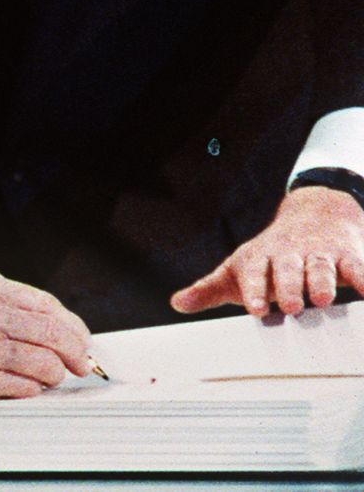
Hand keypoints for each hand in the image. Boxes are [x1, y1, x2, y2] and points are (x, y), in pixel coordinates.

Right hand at [0, 271, 93, 397]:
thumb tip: (49, 327)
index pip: (47, 304)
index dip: (71, 325)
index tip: (79, 341)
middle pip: (56, 333)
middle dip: (75, 354)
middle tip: (78, 366)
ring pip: (47, 364)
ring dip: (50, 376)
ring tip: (39, 380)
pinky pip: (26, 388)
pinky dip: (28, 392)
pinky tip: (15, 388)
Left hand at [170, 187, 363, 316]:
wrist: (313, 214)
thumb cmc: (270, 255)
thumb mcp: (238, 269)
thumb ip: (210, 288)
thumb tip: (177, 304)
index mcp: (259, 257)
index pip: (254, 272)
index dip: (255, 289)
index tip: (257, 309)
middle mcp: (289, 252)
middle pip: (288, 267)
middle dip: (289, 285)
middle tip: (292, 307)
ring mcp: (319, 252)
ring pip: (321, 265)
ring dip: (323, 280)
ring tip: (324, 300)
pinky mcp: (347, 254)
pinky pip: (357, 265)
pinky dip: (363, 277)